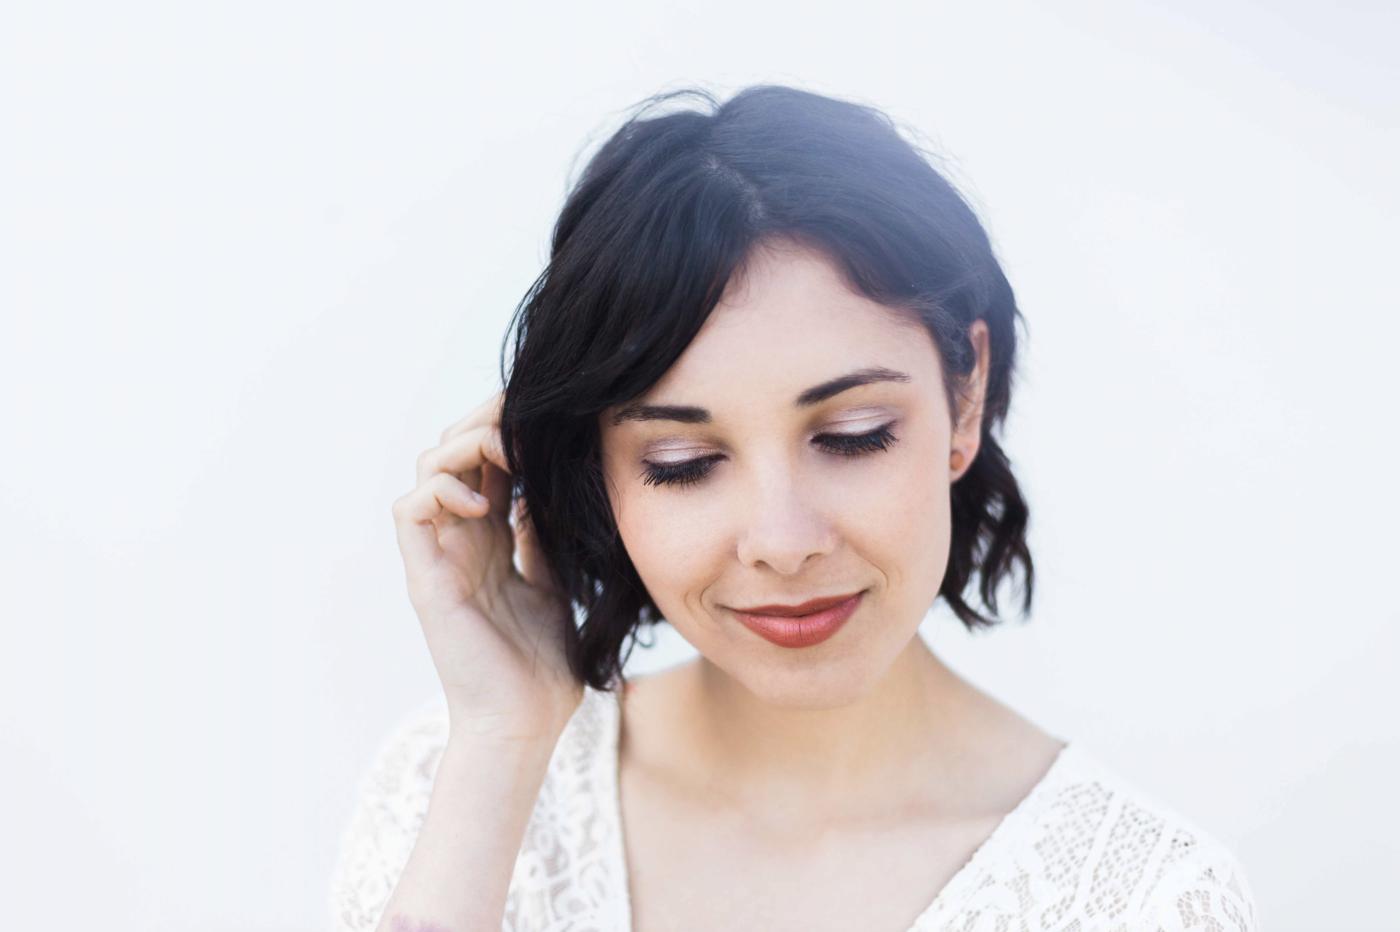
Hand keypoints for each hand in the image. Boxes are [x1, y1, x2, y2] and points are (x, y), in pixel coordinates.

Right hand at [390, 390, 582, 743]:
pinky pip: (409, 512)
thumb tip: (549, 486)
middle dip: (486, 421)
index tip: (547, 412)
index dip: (509, 429)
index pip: (489, 462)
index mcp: (493, 540)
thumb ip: (546, 536)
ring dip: (463, 445)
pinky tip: (483, 504)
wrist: (525, 724)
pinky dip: (440, 491)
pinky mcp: (425, 578)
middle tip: (523, 411)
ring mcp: (439, 556)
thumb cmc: (542, 667)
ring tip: (505, 452)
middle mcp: (461, 540)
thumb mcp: (556, 584)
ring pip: (427, 468)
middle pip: (453, 450)